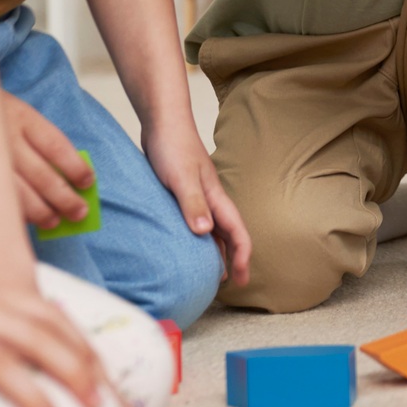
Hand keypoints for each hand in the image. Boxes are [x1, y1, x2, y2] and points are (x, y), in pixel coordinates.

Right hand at [1, 92, 95, 229]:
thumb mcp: (15, 112)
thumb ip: (35, 139)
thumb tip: (63, 174)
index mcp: (23, 117)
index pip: (57, 146)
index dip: (75, 168)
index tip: (88, 182)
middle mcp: (5, 138)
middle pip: (42, 175)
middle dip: (64, 198)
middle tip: (78, 212)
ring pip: (18, 193)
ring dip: (40, 211)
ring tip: (54, 221)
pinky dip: (11, 211)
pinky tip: (23, 220)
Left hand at [142, 118, 249, 288]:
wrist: (163, 122)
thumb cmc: (173, 146)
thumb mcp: (181, 178)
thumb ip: (193, 204)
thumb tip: (205, 233)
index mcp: (215, 197)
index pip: (237, 231)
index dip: (243, 255)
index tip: (242, 278)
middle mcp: (211, 199)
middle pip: (230, 233)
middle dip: (236, 258)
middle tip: (234, 283)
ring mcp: (199, 196)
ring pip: (215, 229)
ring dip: (218, 250)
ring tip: (214, 272)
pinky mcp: (184, 193)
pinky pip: (198, 222)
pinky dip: (199, 237)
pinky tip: (190, 244)